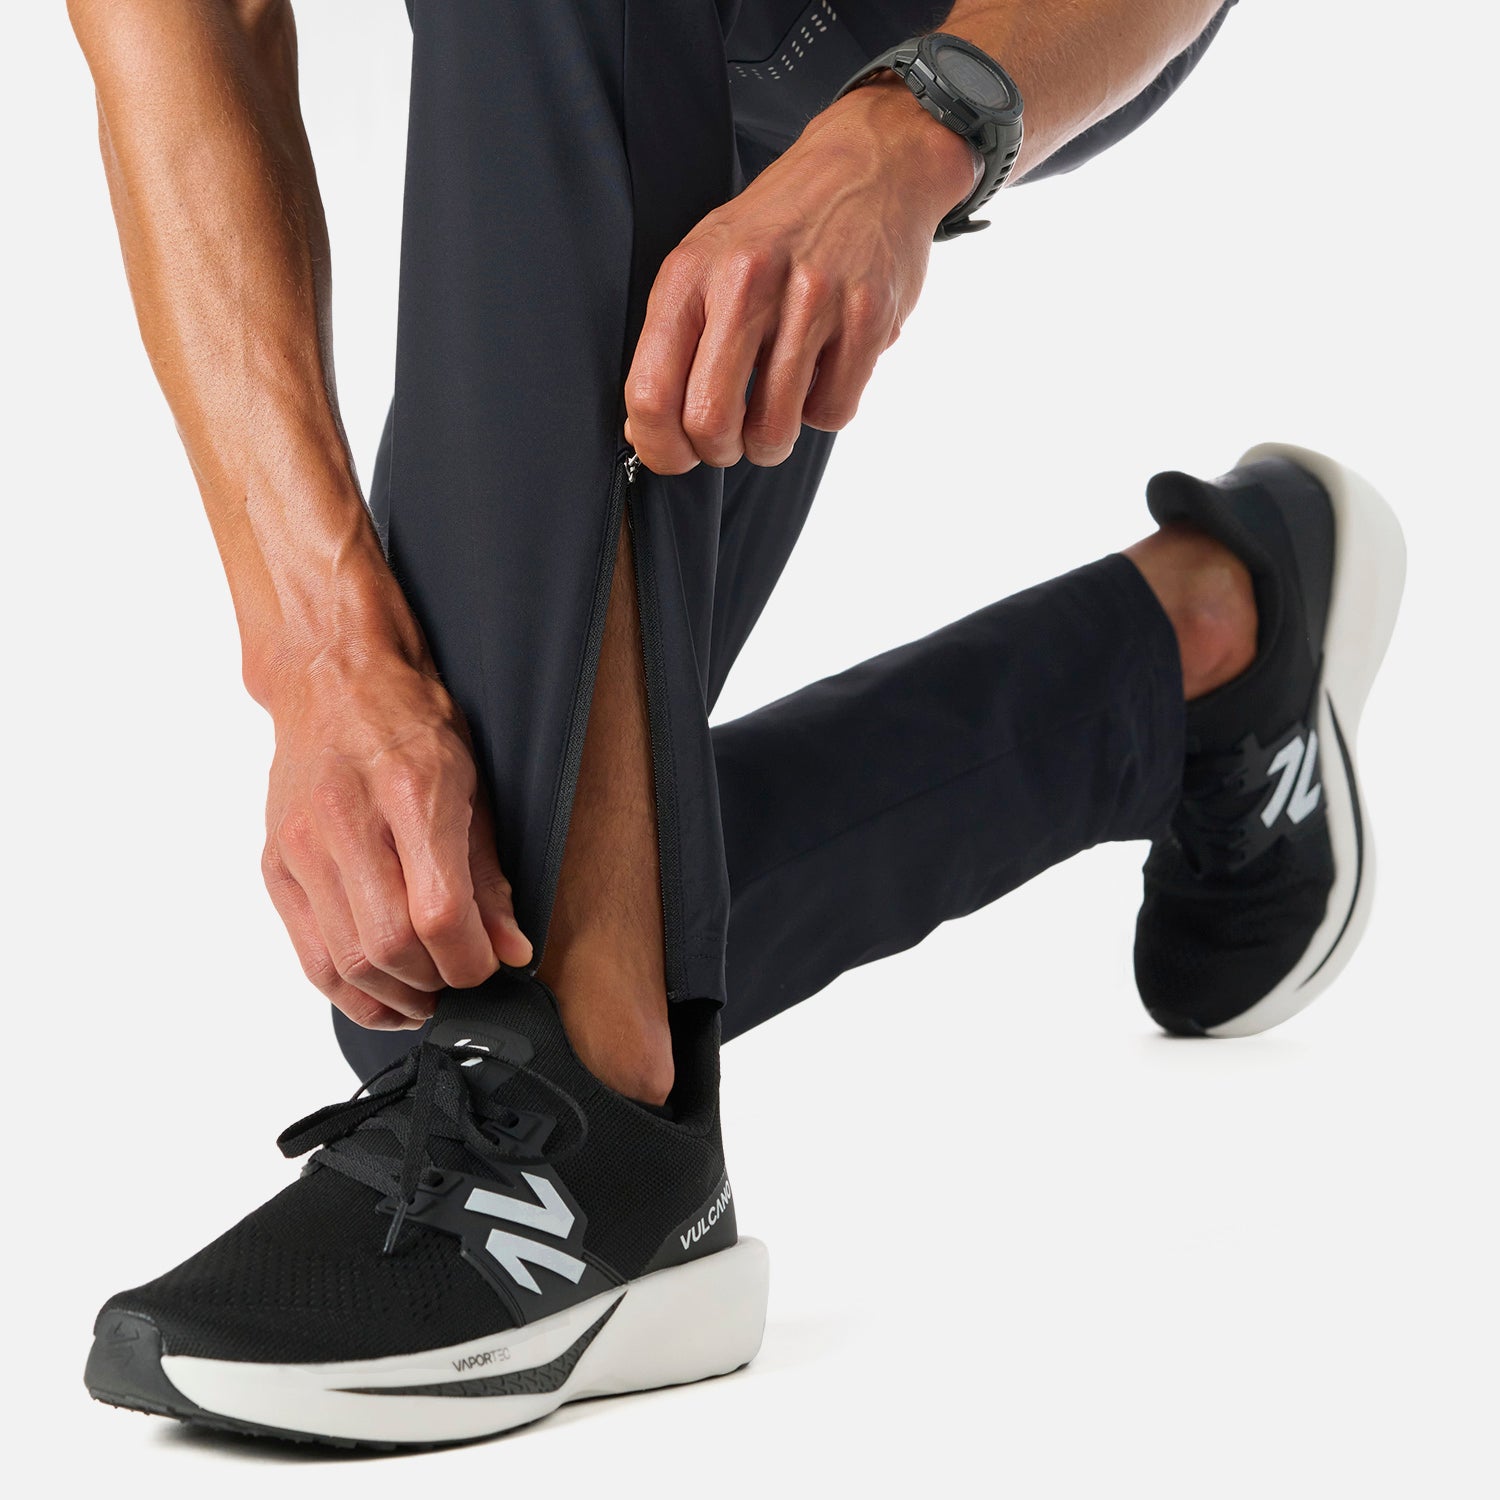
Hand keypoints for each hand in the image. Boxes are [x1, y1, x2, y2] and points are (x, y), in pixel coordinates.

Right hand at [259, 645, 532, 1029]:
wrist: (331, 681)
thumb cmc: (409, 724)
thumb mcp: (473, 784)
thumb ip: (489, 874)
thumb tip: (510, 949)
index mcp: (409, 792)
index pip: (437, 911)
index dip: (470, 959)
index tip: (490, 966)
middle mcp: (345, 822)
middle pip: (390, 946)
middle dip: (437, 981)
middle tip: (463, 979)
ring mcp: (301, 848)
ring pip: (347, 963)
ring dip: (396, 997)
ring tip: (429, 994)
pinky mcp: (275, 868)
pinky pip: (311, 956)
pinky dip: (350, 991)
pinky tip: (385, 992)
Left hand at [623, 76, 978, 472]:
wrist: (872, 164)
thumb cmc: (780, 227)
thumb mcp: (708, 257)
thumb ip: (676, 338)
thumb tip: (651, 429)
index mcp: (692, 273)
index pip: (650, 392)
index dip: (659, 447)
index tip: (675, 454)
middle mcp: (747, 283)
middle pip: (710, 420)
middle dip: (718, 451)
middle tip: (730, 440)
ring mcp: (813, 300)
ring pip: (774, 429)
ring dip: (771, 442)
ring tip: (775, 415)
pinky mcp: (868, 318)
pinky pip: (833, 410)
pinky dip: (824, 411)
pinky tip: (822, 376)